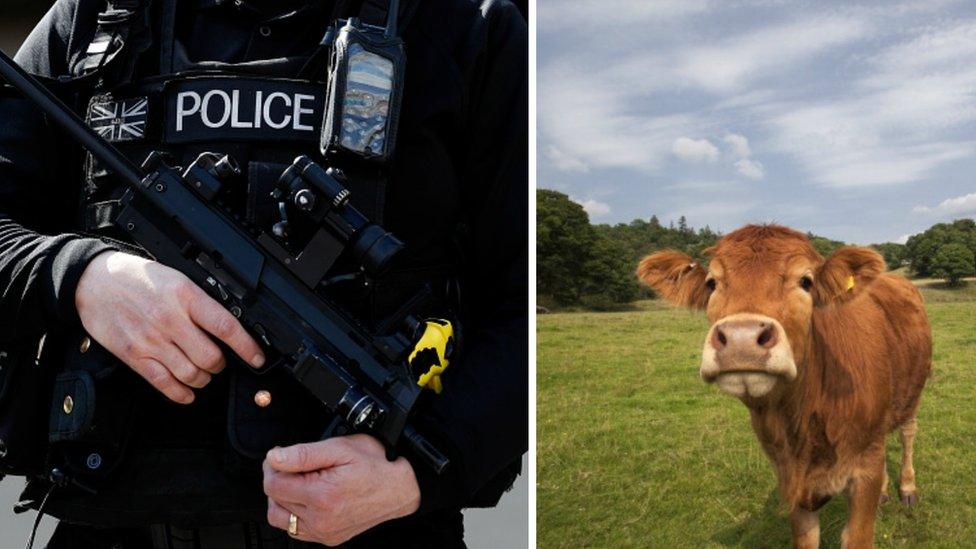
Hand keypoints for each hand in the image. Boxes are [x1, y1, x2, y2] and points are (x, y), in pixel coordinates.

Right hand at [75, 251, 264, 403]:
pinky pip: (163, 383)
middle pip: (210, 357)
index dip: (247, 347)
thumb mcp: (176, 278)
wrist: (93, 280)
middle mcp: (169, 320)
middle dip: (222, 365)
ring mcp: (151, 341)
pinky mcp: (133, 356)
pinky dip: (180, 393)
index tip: (257, 358)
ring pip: (191, 374)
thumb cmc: (136, 277)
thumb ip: (199, 301)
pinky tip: (187, 392)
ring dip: (203, 379)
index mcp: (185, 296)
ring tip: (204, 373)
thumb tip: (228, 324)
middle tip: (221, 361)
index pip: (225, 327)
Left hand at [263, 435, 420, 545]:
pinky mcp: (328, 538)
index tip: (282, 455)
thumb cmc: (375, 464)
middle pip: (274, 500)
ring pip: (280, 518)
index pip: (273, 484)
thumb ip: (304, 454)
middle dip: (278, 478)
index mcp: (321, 495)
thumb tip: (274, 457)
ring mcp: (324, 532)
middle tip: (294, 465)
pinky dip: (294, 513)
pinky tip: (308, 497)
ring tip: (300, 482)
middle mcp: (320, 519)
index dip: (273, 465)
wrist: (400, 488)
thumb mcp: (340, 448)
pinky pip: (295, 530)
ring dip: (282, 498)